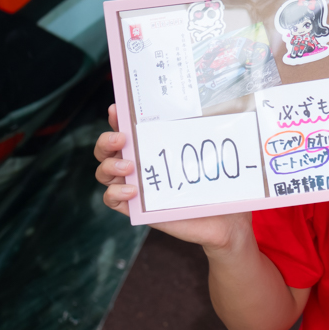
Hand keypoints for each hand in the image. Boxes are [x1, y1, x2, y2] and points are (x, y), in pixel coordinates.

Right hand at [94, 104, 251, 252]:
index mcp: (153, 148)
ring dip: (109, 167)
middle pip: (106, 150)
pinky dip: (115, 193)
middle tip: (121, 139)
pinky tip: (131, 191)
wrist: (224, 222)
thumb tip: (224, 107)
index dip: (118, 118)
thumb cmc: (217, 186)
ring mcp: (135, 186)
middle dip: (106, 141)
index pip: (128, 129)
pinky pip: (112, 200)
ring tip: (128, 167)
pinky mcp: (137, 208)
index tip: (118, 109)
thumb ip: (207, 138)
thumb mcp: (211, 159)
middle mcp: (139, 165)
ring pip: (104, 173)